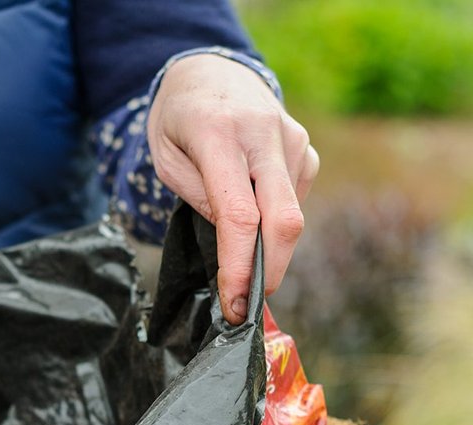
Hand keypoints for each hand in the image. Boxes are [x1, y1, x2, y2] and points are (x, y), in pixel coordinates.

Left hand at [146, 53, 318, 323]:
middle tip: (249, 304)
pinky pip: (295, 201)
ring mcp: (292, 139)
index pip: (239, 215)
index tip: (236, 305)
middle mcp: (263, 133)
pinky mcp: (306, 149)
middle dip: (270, 272)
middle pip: (284, 220)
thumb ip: (200, 199)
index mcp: (218, 133)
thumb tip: (236, 247)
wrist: (212, 71)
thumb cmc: (179, 120)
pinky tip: (254, 204)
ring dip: (268, 246)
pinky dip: (274, 220)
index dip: (240, 268)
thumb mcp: (166, 159)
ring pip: (291, 216)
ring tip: (238, 245)